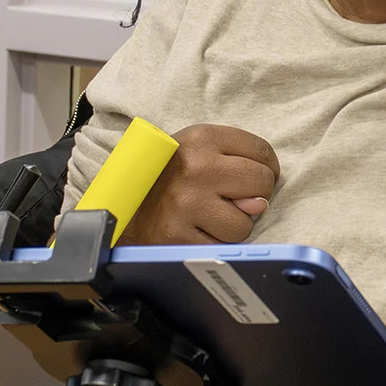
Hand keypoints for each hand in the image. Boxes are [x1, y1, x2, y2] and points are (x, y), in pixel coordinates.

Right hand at [121, 124, 279, 244]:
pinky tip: (199, 232)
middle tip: (235, 197)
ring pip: (246, 222)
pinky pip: (224, 247)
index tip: (257, 175)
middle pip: (261, 183)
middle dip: (257, 193)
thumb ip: (235, 165)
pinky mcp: (180, 237)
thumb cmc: (166, 177)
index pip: (262, 150)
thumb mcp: (195, 153)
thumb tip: (260, 204)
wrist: (117, 206)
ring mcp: (187, 204)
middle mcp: (195, 167)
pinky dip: (217, 243)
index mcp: (200, 138)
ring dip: (235, 224)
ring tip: (211, 216)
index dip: (267, 166)